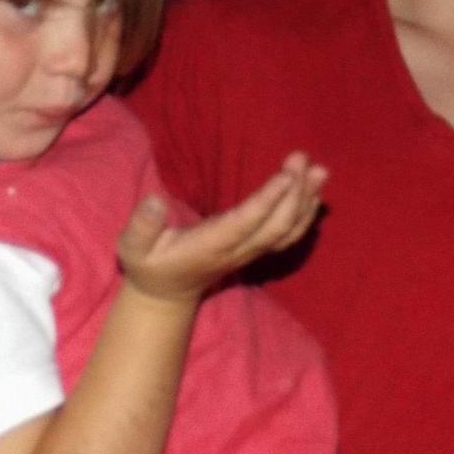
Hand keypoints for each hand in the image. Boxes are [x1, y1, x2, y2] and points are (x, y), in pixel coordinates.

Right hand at [115, 153, 325, 302]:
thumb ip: (141, 226)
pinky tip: (316, 192)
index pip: (245, 223)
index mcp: (209, 246)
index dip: (268, 201)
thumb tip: (155, 202)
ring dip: (306, 201)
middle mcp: (236, 251)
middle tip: (303, 159)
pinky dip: (305, 214)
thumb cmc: (149, 264)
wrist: (167, 295)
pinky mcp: (256, 249)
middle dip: (293, 193)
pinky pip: (288, 235)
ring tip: (321, 171)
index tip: (287, 175)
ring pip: (286, 231)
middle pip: (275, 225)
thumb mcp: (132, 248)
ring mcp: (250, 252)